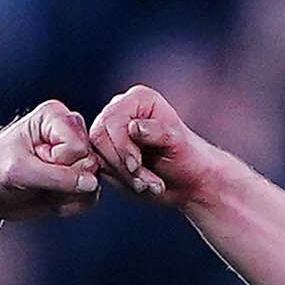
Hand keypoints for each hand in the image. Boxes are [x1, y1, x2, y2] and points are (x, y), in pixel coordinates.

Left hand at [0, 100, 100, 222]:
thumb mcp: (19, 172)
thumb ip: (57, 177)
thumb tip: (93, 183)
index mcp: (55, 116)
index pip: (78, 146)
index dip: (57, 162)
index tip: (33, 161)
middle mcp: (69, 133)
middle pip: (90, 163)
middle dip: (63, 180)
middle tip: (37, 178)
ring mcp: (75, 157)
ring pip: (93, 182)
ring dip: (66, 195)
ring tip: (42, 188)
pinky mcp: (77, 178)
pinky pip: (90, 197)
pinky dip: (70, 205)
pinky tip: (50, 199)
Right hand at [87, 85, 224, 207]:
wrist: (186, 179)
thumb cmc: (186, 156)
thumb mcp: (176, 142)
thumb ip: (155, 131)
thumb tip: (133, 128)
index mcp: (137, 98)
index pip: (113, 120)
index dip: (122, 145)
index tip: (137, 165)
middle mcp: (119, 110)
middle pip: (100, 137)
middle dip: (121, 164)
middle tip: (146, 182)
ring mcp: (109, 132)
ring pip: (98, 154)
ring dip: (122, 175)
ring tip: (149, 185)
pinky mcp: (105, 152)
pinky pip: (99, 167)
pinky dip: (118, 180)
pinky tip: (140, 186)